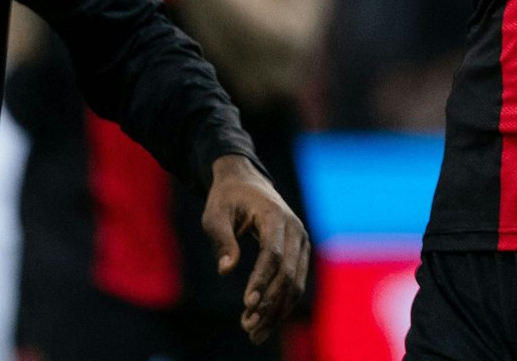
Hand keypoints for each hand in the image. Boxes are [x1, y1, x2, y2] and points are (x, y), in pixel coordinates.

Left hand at [201, 153, 310, 341]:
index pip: (273, 254)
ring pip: (296, 283)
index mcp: (275, 216)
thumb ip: (221, 239)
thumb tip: (226, 270)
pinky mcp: (300, 253)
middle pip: (288, 273)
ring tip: (254, 333)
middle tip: (247, 326)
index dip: (261, 280)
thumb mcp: (215, 213)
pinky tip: (266, 322)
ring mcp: (301, 241)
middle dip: (269, 302)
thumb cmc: (227, 198)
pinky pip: (296, 282)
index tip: (246, 304)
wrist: (246, 182)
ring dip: (277, 310)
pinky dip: (282, 304)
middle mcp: (295, 229)